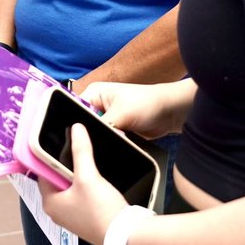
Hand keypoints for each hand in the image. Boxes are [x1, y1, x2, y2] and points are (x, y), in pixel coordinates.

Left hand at [37, 124, 127, 244]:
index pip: (43, 172)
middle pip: (57, 179)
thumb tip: (76, 130)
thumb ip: (81, 151)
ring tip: (86, 162)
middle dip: (66, 165)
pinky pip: (80, 195)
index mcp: (50, 203)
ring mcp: (71, 216)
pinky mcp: (85, 217)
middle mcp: (57, 211)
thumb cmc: (102, 212)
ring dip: (77, 174)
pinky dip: (85, 185)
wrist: (125, 235)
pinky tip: (95, 179)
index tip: (58, 142)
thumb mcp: (89, 176)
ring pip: (70, 186)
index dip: (50, 156)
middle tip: (75, 150)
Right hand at [80, 80, 194, 139]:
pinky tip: (109, 152)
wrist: (169, 113)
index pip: (74, 110)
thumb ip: (103, 126)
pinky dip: (108, 145)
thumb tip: (89, 141)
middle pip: (83, 124)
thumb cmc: (147, 103)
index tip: (75, 140)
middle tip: (90, 148)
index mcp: (93, 93)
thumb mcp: (121, 114)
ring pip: (95, 134)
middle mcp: (97, 105)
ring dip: (100, 141)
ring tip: (102, 149)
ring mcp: (106, 118)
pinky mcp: (115, 129)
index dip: (74, 126)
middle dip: (88, 135)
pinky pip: (106, 140)